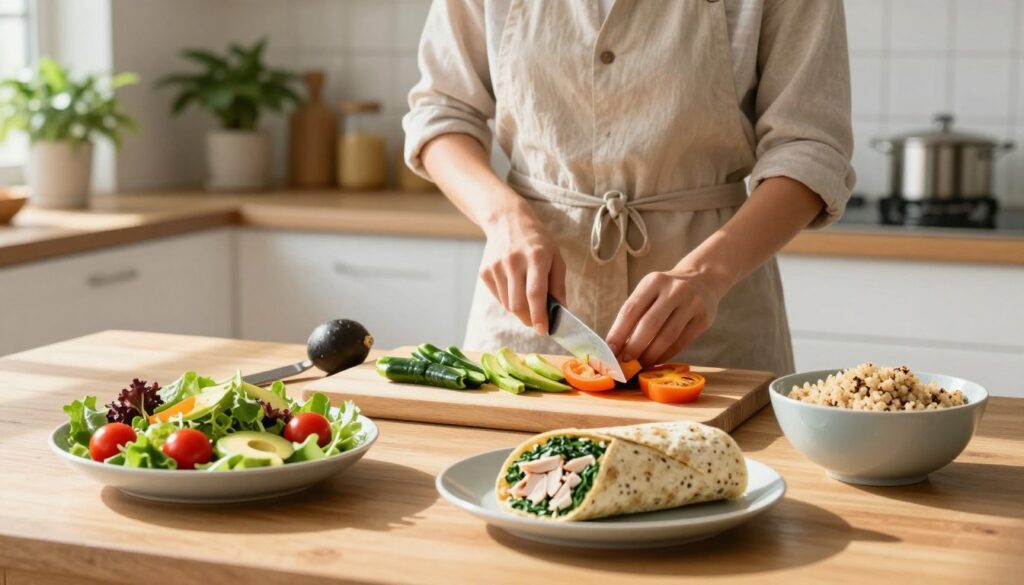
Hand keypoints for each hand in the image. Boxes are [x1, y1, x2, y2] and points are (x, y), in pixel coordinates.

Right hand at [480, 204, 565, 334]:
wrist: (507, 221)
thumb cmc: (537, 241)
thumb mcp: (555, 257)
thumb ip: (558, 285)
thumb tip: (561, 311)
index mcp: (536, 257)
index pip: (535, 293)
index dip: (539, 315)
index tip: (543, 330)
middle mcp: (514, 262)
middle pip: (518, 304)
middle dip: (529, 318)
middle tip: (537, 320)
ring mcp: (496, 267)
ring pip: (508, 304)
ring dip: (519, 308)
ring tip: (525, 293)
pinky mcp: (485, 272)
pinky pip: (498, 297)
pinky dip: (508, 299)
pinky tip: (513, 285)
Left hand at [605, 269, 724, 366]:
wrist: (703, 279)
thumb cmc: (667, 291)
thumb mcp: (650, 291)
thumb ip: (636, 314)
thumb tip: (617, 346)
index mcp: (653, 281)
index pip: (631, 309)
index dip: (618, 332)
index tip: (609, 351)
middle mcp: (674, 290)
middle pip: (649, 324)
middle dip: (634, 347)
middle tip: (624, 363)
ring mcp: (692, 303)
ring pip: (667, 336)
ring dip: (651, 355)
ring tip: (639, 365)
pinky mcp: (703, 318)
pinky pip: (681, 342)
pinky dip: (666, 354)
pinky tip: (656, 360)